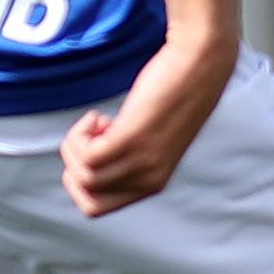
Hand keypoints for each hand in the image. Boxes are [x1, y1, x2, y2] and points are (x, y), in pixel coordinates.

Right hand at [59, 33, 236, 218]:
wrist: (200, 65)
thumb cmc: (174, 93)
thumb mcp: (152, 136)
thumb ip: (130, 154)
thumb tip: (90, 158)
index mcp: (153, 183)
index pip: (97, 208)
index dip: (82, 182)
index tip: (96, 150)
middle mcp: (149, 179)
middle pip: (87, 198)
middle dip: (73, 167)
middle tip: (90, 137)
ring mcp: (142, 161)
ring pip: (83, 176)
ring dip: (75, 147)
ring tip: (97, 122)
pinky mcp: (133, 138)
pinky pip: (88, 154)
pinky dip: (81, 133)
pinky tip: (97, 116)